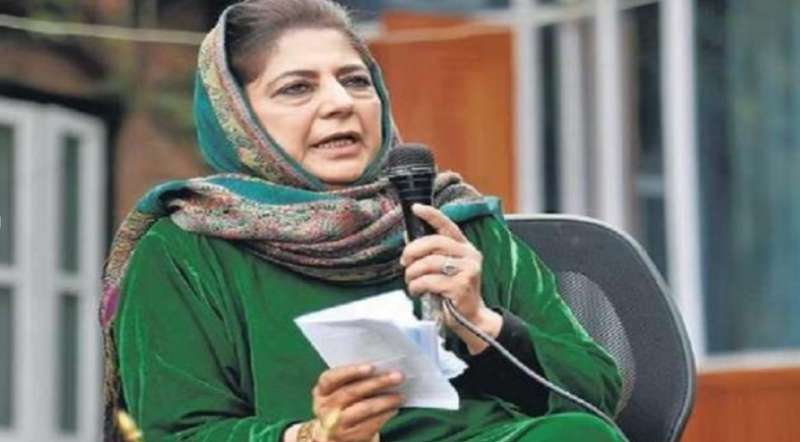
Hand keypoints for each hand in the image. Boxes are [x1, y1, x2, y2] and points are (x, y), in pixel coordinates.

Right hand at [304, 364, 404, 441]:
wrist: (333, 436)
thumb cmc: (341, 406)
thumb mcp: (338, 392)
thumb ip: (352, 380)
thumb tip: (382, 368)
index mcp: (321, 392)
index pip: (330, 378)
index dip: (350, 371)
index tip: (372, 367)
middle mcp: (325, 408)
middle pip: (351, 392)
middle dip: (377, 382)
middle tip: (398, 376)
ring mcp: (335, 425)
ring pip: (362, 409)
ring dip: (384, 401)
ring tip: (400, 395)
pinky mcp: (348, 438)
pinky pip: (370, 425)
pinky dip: (384, 416)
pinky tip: (394, 409)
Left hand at [400, 204, 501, 353]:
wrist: (471, 319)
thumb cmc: (454, 292)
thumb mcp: (444, 269)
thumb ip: (430, 254)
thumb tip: (407, 236)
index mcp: (465, 247)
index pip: (447, 225)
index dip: (431, 215)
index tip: (416, 208)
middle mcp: (470, 255)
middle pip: (434, 242)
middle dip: (413, 250)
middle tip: (404, 262)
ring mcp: (467, 270)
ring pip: (429, 263)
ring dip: (413, 273)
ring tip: (411, 282)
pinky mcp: (461, 286)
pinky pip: (429, 280)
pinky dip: (417, 286)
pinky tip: (416, 291)